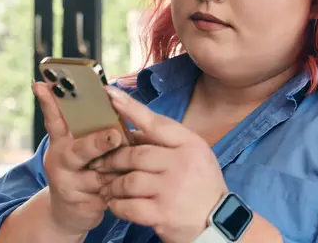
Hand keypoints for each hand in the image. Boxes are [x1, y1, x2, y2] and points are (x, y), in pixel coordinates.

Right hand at [33, 81, 122, 235]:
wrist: (70, 212)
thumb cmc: (84, 170)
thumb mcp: (82, 147)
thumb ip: (94, 128)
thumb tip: (116, 99)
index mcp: (62, 142)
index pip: (54, 119)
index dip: (49, 102)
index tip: (43, 85)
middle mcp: (61, 160)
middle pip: (80, 150)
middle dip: (98, 143)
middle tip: (115, 135)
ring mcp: (70, 184)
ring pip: (99, 174)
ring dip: (119, 169)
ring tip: (133, 164)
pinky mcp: (83, 204)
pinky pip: (109, 193)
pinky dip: (122, 188)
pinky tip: (132, 186)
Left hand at [90, 86, 227, 242]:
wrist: (217, 223)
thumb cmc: (202, 184)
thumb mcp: (194, 154)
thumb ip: (165, 142)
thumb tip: (130, 131)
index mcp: (190, 145)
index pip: (156, 123)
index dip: (131, 108)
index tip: (109, 94)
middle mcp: (182, 164)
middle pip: (135, 154)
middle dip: (113, 159)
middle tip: (100, 163)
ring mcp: (172, 190)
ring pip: (128, 181)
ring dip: (112, 185)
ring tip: (106, 187)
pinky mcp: (162, 214)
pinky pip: (128, 206)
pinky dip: (116, 205)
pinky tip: (115, 204)